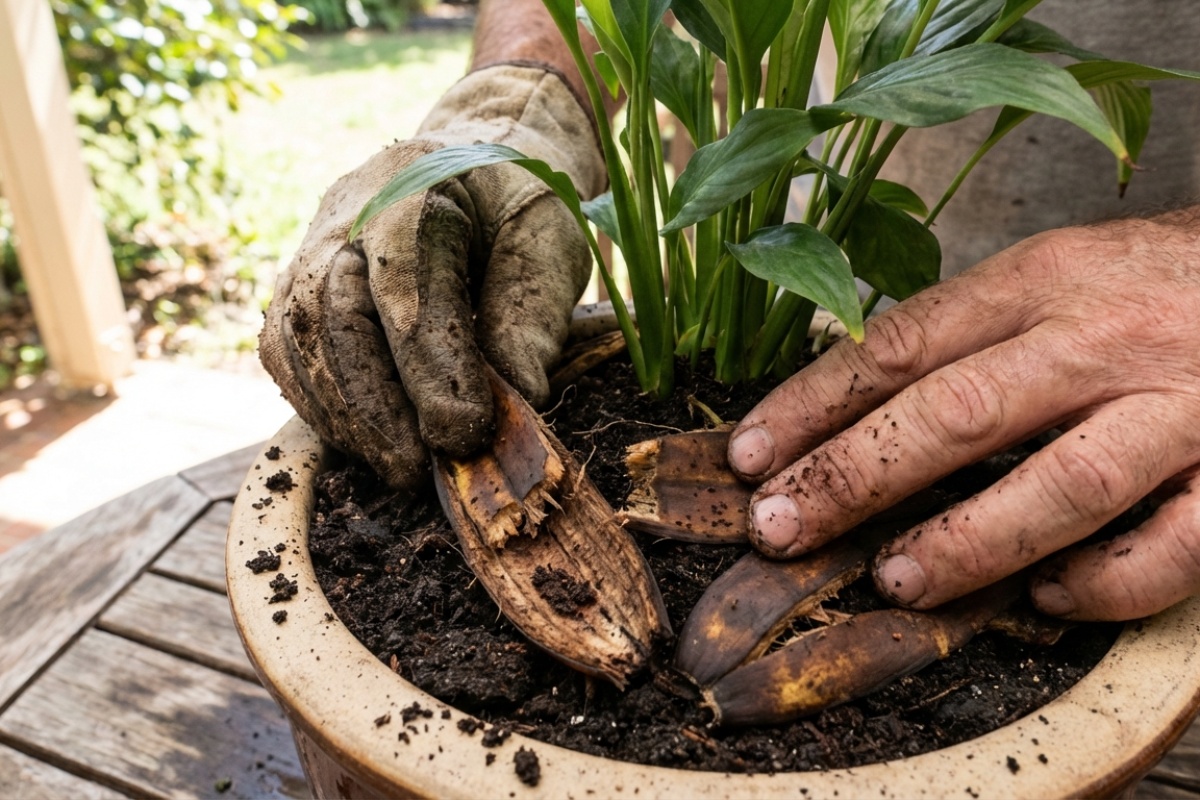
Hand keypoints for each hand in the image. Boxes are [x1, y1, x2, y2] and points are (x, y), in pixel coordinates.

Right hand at [259, 65, 604, 488]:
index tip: (464, 430)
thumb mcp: (548, 244)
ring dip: (345, 415)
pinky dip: (322, 409)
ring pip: (298, 338)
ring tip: (399, 468)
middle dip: (374, 401)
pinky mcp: (295, 292)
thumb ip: (534, 314)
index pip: (406, 276)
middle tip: (419, 467)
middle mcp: (345, 214)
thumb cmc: (516, 209)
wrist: (473, 167)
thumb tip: (521, 400)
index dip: (430, 360)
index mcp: (414, 185)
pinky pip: (286, 356)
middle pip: (332, 310)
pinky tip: (368, 445)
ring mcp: (309, 251)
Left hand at [727, 207, 1199, 620]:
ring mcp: (1182, 406)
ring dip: (970, 539)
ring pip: (1065, 482)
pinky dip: (1109, 581)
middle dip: (855, 475)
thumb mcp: (1055, 272)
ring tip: (895, 578)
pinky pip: (1178, 543)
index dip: (813, 403)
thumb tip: (849, 406)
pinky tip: (1050, 598)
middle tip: (780, 525)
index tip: (747, 456)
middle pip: (960, 410)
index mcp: (1042, 279)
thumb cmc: (1155, 281)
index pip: (901, 342)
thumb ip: (967, 331)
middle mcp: (1103, 338)